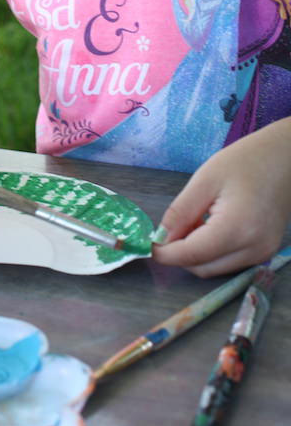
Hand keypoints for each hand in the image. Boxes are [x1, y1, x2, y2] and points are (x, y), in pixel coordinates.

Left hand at [153, 119, 290, 276]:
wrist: (286, 157)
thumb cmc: (245, 161)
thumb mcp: (205, 180)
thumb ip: (180, 213)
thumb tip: (160, 239)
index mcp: (237, 229)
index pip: (192, 256)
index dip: (166, 254)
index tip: (148, 245)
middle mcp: (253, 250)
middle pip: (203, 268)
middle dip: (180, 254)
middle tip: (171, 226)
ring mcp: (263, 253)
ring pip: (215, 268)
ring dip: (196, 253)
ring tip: (193, 220)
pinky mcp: (266, 251)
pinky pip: (230, 261)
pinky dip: (213, 251)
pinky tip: (210, 225)